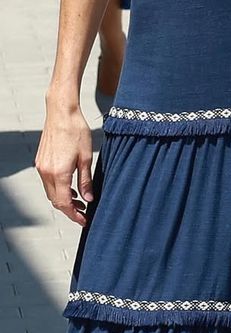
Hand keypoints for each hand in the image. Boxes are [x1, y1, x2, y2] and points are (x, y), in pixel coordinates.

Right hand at [35, 104, 93, 225]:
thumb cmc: (77, 131)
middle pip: (55, 200)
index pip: (64, 203)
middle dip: (69, 209)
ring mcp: (41, 167)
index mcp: (59, 173)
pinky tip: (69, 186)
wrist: (61, 112)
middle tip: (84, 212)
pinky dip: (58, 188)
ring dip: (63, 199)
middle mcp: (46, 172)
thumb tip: (88, 198)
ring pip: (50, 192)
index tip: (84, 220)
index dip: (74, 214)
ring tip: (79, 200)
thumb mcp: (86, 156)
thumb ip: (86, 180)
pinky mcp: (40, 161)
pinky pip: (48, 182)